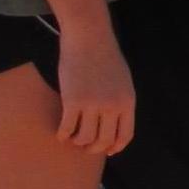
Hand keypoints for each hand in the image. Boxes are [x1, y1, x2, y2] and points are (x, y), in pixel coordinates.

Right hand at [54, 24, 135, 153]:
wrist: (89, 37)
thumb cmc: (105, 56)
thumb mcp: (123, 81)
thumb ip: (120, 101)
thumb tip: (114, 122)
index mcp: (127, 102)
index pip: (125, 136)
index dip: (115, 147)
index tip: (107, 151)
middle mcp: (112, 106)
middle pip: (104, 140)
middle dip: (93, 148)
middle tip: (85, 147)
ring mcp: (92, 105)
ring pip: (84, 138)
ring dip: (77, 142)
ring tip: (72, 139)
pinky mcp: (73, 101)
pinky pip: (67, 128)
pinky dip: (63, 134)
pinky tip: (60, 133)